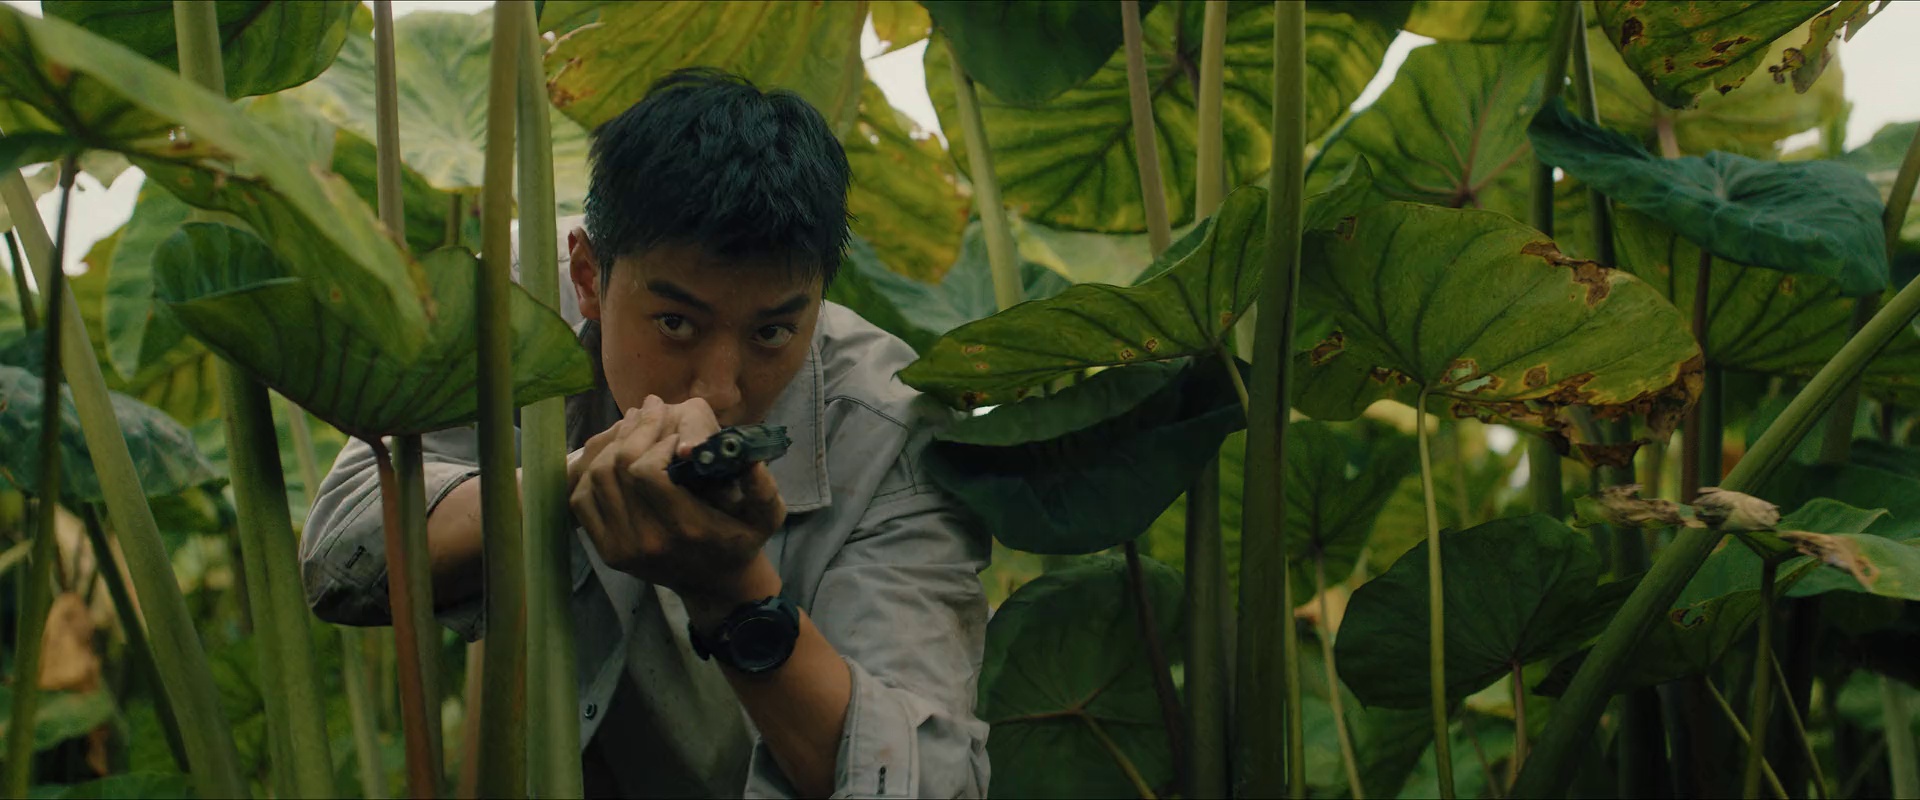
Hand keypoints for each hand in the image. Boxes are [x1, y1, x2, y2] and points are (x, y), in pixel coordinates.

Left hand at [567, 394, 787, 603]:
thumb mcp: (767, 517)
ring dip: (612, 445)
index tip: (674, 433)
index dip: (656, 441)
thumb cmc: (741, 540)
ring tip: (634, 426)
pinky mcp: (607, 551)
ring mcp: (623, 549)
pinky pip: (581, 501)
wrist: (715, 583)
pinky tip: (615, 455)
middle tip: (649, 411)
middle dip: (632, 432)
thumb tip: (752, 461)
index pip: (647, 471)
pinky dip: (591, 473)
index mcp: (686, 529)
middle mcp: (649, 542)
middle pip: (616, 470)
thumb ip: (764, 489)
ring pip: (595, 480)